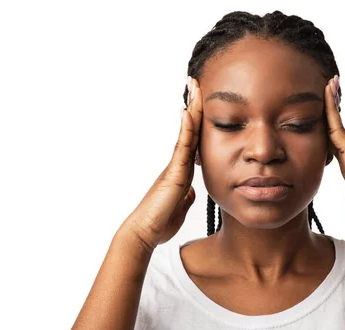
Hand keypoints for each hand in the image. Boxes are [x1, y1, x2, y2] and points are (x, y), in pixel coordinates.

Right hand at [123, 77, 203, 251]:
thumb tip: (191, 190)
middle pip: (189, 128)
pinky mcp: (173, 174)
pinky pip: (182, 148)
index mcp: (182, 171)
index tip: (200, 100)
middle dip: (193, 105)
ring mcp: (174, 166)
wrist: (144, 233)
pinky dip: (186, 129)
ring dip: (191, 108)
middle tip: (196, 82)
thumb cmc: (160, 222)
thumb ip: (186, 195)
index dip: (198, 119)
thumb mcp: (180, 206)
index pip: (194, 139)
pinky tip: (188, 113)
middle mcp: (177, 164)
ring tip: (194, 86)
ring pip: (186, 132)